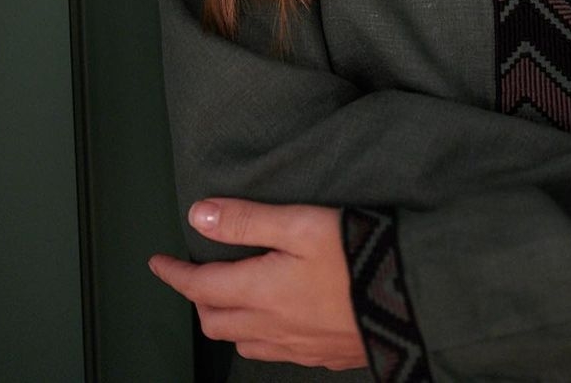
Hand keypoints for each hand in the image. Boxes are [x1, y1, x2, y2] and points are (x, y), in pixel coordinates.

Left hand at [149, 198, 367, 369]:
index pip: (201, 286)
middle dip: (197, 300)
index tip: (157, 263)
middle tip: (193, 277)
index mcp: (261, 291)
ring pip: (243, 342)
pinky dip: (260, 336)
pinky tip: (275, 322)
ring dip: (226, 321)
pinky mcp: (323, 354)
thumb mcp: (301, 223)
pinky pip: (275, 353)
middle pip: (216, 321)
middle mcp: (272, 326)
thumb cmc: (358, 254)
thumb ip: (248, 219)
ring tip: (229, 299)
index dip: (175, 274)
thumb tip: (198, 215)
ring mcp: (298, 346)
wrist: (412, 297)